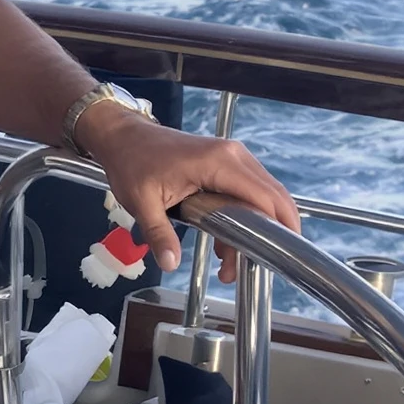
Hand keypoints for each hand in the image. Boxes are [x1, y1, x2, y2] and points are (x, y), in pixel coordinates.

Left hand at [76, 107, 300, 278]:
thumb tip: (170, 264)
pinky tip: (224, 246)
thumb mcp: (141, 202)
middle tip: (254, 268)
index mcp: (219, 162)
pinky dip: (245, 218)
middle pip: (273, 197)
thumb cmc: (131, 162)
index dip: (280, 228)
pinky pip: (248, 192)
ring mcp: (232, 157)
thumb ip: (159, 234)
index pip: (266, 198)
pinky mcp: (226, 162)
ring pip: (262, 197)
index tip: (280, 259)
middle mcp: (233, 156)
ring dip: (255, 231)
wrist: (122, 135)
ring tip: (229, 265)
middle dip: (270, 236)